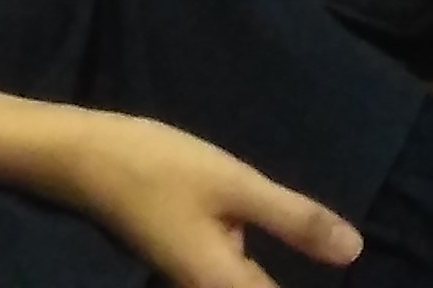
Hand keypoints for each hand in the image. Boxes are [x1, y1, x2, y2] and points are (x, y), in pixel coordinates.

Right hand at [49, 111, 360, 285]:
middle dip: (294, 277)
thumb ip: (292, 219)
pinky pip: (235, 282)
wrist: (76, 157)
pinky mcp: (187, 265)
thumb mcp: (230, 183)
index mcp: (226, 287)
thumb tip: (355, 252)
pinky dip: (257, 273)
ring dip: (272, 277)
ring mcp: (194, 284)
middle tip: (335, 254)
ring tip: (314, 249)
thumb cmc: (154, 166)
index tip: (348, 274)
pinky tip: (275, 245)